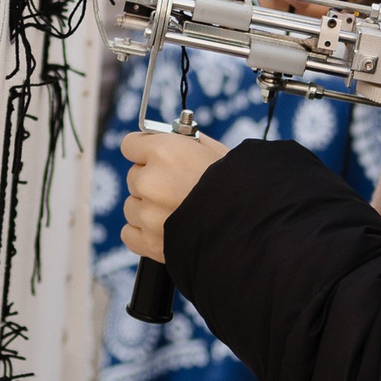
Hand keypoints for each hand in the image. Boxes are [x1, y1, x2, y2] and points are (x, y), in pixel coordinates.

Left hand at [117, 128, 227, 265]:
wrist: (251, 228)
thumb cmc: (239, 187)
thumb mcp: (216, 152)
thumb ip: (185, 143)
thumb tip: (171, 138)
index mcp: (164, 152)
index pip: (130, 145)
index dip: (146, 151)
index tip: (156, 158)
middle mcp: (149, 181)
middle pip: (134, 176)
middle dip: (152, 181)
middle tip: (178, 189)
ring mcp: (147, 214)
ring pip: (132, 206)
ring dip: (149, 209)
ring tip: (179, 212)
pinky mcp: (148, 242)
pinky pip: (129, 233)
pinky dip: (144, 233)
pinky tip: (166, 230)